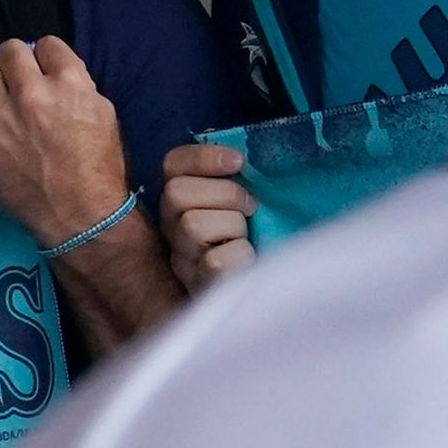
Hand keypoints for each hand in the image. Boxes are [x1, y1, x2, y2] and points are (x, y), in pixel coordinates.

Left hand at [0, 38, 129, 244]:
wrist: (81, 217)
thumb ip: (77, 85)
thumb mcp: (103, 114)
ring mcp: (1, 117)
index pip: (46, 44)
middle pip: (10, 51)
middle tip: (17, 88)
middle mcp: (33, 93)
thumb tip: (51, 71)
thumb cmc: (98, 170)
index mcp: (70, 83)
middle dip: (14, 65)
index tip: (42, 76)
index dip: (43, 60)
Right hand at [160, 140, 254, 291]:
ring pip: (192, 224)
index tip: (239, 162)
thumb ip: (241, 179)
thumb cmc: (264, 242)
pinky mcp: (199, 287)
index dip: (202, 157)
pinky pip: (214, 261)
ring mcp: (183, 260)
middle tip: (251, 207)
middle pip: (176, 192)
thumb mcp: (250, 204)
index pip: (173, 165)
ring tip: (247, 238)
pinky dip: (239, 256)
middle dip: (224, 193)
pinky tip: (249, 261)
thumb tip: (248, 152)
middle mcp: (174, 230)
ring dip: (232, 226)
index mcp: (185, 202)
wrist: (274, 294)